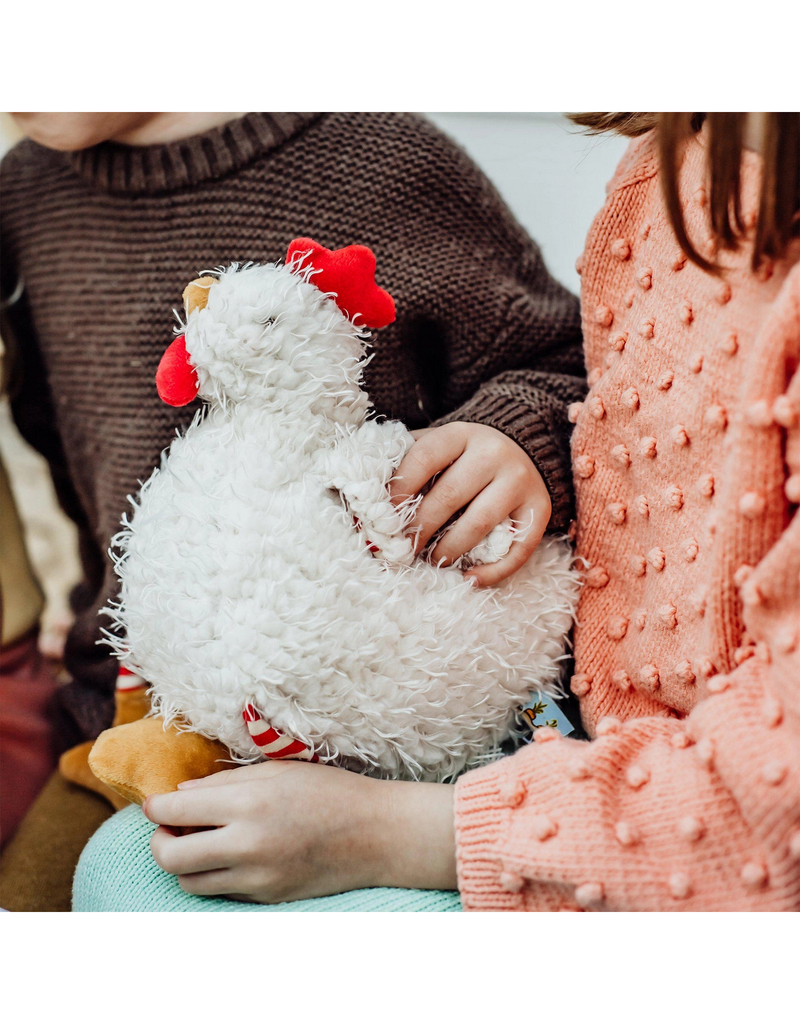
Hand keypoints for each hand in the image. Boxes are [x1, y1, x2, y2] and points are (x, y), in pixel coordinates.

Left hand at [144, 761, 456, 903]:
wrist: (378, 834)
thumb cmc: (332, 791)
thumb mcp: (279, 770)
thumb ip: (226, 781)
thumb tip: (181, 794)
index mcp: (249, 803)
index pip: (175, 811)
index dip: (155, 806)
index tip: (155, 802)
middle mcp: (248, 844)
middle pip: (170, 856)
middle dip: (158, 840)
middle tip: (168, 826)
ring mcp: (257, 877)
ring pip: (190, 881)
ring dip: (183, 861)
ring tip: (198, 841)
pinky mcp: (267, 896)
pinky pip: (221, 890)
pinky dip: (212, 873)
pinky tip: (227, 853)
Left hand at [389, 422, 550, 585]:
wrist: (524, 445)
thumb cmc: (464, 455)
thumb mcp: (439, 446)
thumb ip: (407, 465)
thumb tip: (365, 506)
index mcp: (461, 434)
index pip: (425, 457)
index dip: (401, 489)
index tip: (385, 516)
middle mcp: (494, 453)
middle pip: (450, 495)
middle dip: (421, 527)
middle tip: (403, 549)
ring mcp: (521, 481)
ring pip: (481, 522)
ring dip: (450, 549)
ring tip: (432, 561)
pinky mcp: (540, 509)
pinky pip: (518, 547)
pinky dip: (494, 570)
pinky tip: (470, 579)